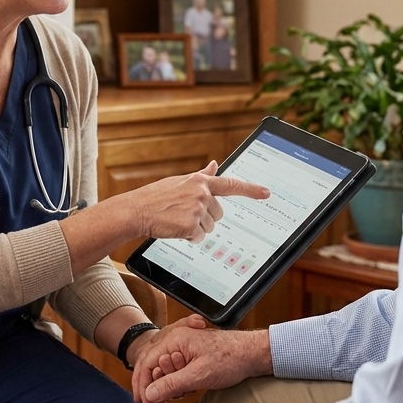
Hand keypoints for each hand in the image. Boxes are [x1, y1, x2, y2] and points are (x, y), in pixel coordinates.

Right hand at [133, 161, 269, 243]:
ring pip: (209, 228)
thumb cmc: (156, 196)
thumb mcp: (180, 181)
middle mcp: (202, 193)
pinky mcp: (190, 225)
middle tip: (184, 213)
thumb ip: (202, 176)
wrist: (137, 210)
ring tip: (177, 219)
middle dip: (204, 218)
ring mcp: (197, 209)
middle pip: (219, 214)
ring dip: (195, 228)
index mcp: (200, 181)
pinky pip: (198, 238)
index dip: (251, 189)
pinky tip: (175, 228)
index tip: (266, 193)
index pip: (231, 185)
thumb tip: (215, 164)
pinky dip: (188, 237)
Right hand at [139, 323, 273, 402]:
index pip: (147, 363)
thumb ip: (172, 384)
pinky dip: (169, 384)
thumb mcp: (199, 375)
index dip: (143, 385)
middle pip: (150, 365)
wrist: (251, 354)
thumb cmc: (230, 358)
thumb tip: (150, 393)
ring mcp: (182, 347)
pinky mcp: (189, 356)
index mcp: (175, 340)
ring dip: (158, 387)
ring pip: (160, 368)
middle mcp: (175, 341)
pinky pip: (171, 369)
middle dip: (148, 387)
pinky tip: (175, 395)